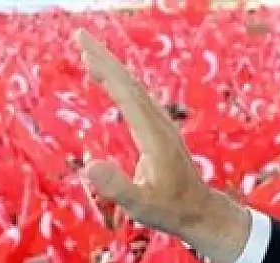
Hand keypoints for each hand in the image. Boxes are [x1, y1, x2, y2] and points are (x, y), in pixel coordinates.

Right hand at [75, 31, 248, 261]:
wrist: (199, 211)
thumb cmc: (170, 211)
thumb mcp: (142, 206)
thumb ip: (118, 188)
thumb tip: (89, 165)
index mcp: (154, 137)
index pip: (127, 96)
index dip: (106, 71)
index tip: (85, 50)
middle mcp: (159, 125)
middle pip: (130, 83)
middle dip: (105, 58)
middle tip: (80, 35)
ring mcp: (161, 125)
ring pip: (134, 88)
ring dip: (110, 67)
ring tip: (87, 51)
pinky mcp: (158, 130)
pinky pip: (135, 98)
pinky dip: (118, 83)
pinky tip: (106, 78)